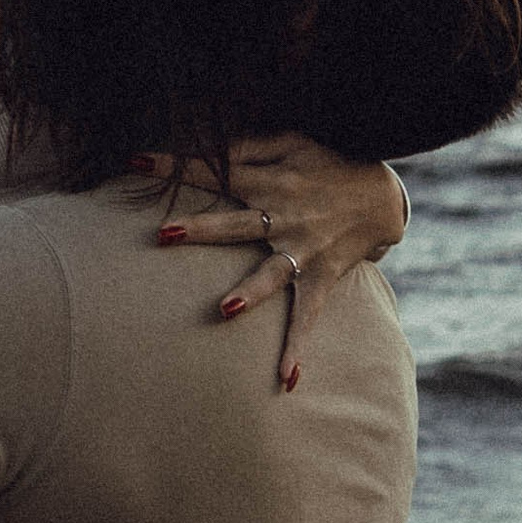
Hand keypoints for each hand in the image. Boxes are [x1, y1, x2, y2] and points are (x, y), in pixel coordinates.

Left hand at [145, 135, 406, 392]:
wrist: (386, 197)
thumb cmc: (331, 164)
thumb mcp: (292, 142)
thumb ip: (249, 147)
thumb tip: (209, 149)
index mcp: (272, 182)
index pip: (217, 171)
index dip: (177, 165)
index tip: (135, 160)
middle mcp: (286, 217)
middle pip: (236, 224)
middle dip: (202, 230)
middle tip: (164, 234)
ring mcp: (303, 251)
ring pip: (271, 273)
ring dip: (250, 292)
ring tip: (223, 311)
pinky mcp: (320, 277)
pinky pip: (307, 316)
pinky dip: (298, 348)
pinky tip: (286, 380)